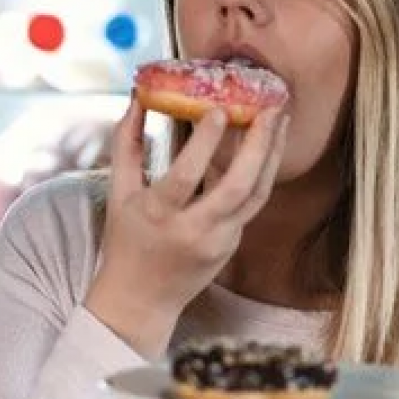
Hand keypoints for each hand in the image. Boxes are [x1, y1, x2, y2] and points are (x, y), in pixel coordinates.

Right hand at [84, 96, 288, 356]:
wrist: (141, 300)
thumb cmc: (125, 241)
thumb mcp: (118, 193)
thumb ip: (127, 144)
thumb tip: (137, 98)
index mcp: (159, 215)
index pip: (187, 175)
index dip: (206, 142)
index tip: (220, 109)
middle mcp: (194, 230)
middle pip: (236, 187)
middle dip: (258, 145)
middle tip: (270, 109)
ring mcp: (219, 241)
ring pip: (256, 196)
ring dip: (272, 156)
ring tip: (280, 122)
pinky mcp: (233, 245)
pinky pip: (250, 204)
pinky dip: (260, 173)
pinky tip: (265, 147)